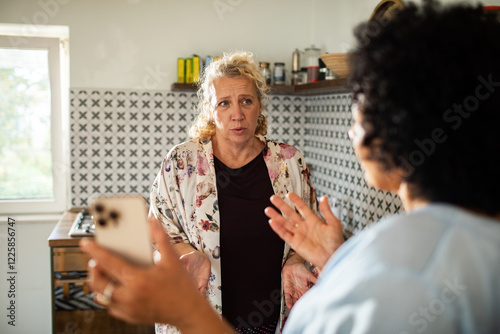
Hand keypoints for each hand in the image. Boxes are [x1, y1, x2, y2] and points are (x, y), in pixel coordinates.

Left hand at [80, 218, 232, 333]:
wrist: (189, 312)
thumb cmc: (182, 286)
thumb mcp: (172, 259)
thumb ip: (160, 237)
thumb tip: (152, 220)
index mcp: (138, 280)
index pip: (109, 263)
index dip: (95, 251)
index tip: (85, 243)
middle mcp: (129, 296)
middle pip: (99, 282)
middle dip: (93, 269)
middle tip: (95, 260)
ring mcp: (128, 309)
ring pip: (102, 296)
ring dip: (100, 283)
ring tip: (104, 272)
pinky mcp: (129, 317)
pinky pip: (110, 306)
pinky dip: (109, 295)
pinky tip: (116, 286)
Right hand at [265, 193, 343, 270]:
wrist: (333, 257)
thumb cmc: (336, 243)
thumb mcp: (334, 223)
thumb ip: (327, 211)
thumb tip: (324, 198)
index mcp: (314, 221)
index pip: (302, 208)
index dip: (296, 201)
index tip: (289, 194)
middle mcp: (305, 227)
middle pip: (290, 213)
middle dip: (281, 206)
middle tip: (274, 198)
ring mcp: (299, 235)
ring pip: (285, 223)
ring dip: (276, 216)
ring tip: (268, 209)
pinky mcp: (296, 243)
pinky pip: (285, 234)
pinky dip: (278, 228)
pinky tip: (272, 222)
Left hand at [282, 254, 316, 308]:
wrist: (292, 265)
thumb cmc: (300, 269)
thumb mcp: (309, 275)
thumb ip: (314, 280)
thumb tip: (321, 283)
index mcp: (306, 289)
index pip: (308, 297)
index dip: (309, 302)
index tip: (311, 306)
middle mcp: (300, 292)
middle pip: (301, 301)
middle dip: (303, 306)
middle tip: (304, 311)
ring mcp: (293, 292)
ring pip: (295, 301)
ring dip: (295, 306)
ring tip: (297, 311)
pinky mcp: (287, 290)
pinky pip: (287, 297)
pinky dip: (288, 302)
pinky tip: (290, 306)